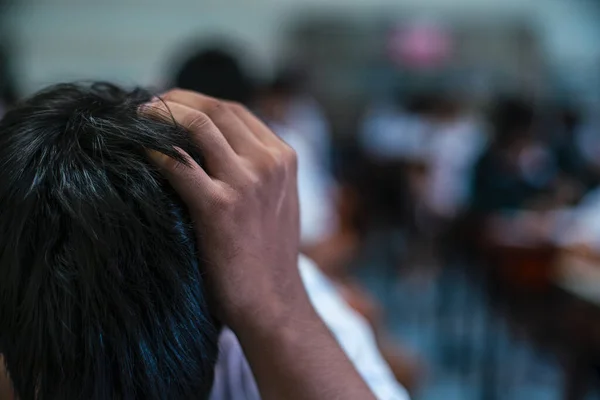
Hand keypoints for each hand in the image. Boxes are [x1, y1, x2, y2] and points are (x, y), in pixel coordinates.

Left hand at [141, 90, 304, 329]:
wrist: (272, 303)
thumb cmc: (268, 256)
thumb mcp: (278, 201)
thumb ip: (259, 169)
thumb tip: (214, 146)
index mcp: (285, 158)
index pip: (235, 111)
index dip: (197, 101)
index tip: (170, 104)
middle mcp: (270, 163)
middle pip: (216, 109)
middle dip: (176, 100)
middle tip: (146, 107)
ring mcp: (248, 182)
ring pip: (198, 125)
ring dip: (161, 115)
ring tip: (136, 120)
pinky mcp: (221, 206)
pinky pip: (178, 163)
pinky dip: (153, 150)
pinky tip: (137, 149)